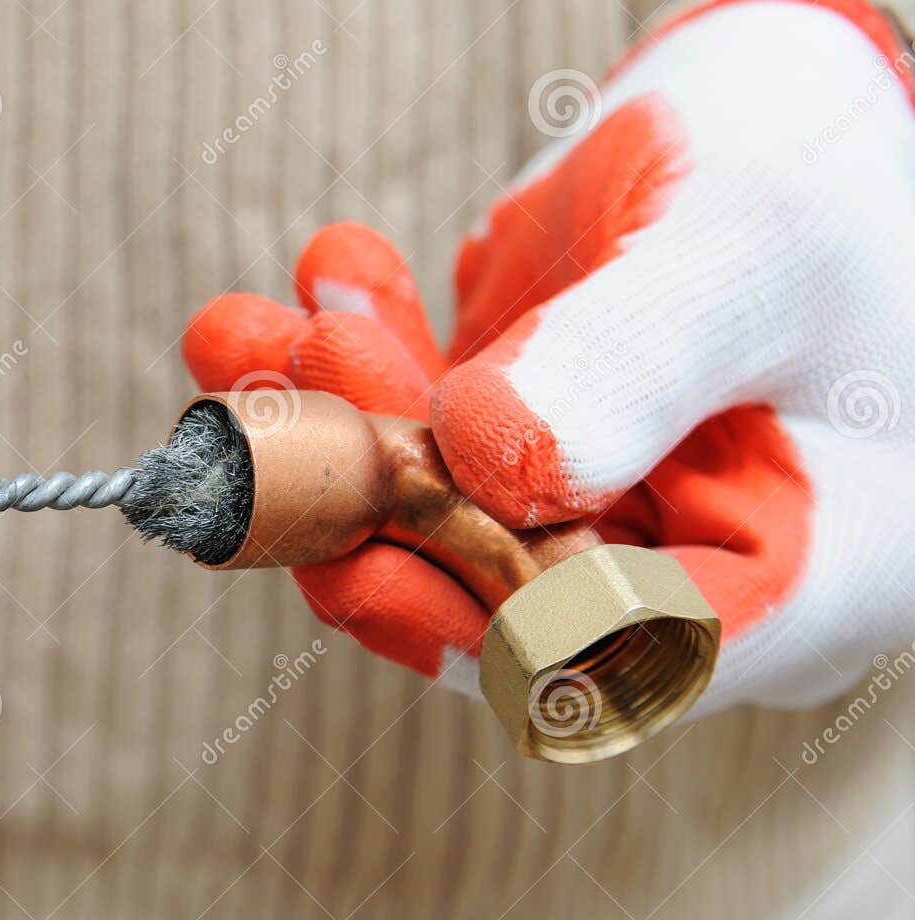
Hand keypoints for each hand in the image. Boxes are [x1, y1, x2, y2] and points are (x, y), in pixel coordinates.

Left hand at [183, 0, 914, 717]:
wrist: (788, 104)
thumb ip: (632, 362)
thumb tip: (487, 457)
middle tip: (278, 421)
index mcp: (809, 571)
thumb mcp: (751, 246)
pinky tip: (316, 285)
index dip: (482, 632)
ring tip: (250, 334)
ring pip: (446, 514)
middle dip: (373, 504)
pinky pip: (430, 438)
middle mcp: (694, 565)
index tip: (361, 566)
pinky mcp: (528, 450)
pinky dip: (365, 361)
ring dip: (341, 423)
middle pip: (510, 595)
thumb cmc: (823, 162)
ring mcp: (601, 512)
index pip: (630, 660)